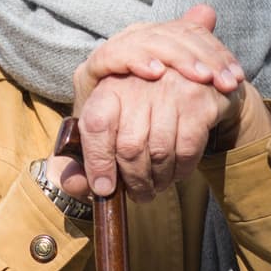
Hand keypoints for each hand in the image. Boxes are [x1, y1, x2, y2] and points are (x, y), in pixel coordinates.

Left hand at [63, 71, 248, 200]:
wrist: (192, 75)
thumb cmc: (140, 106)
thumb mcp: (107, 121)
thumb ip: (85, 155)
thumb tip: (71, 185)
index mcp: (107, 87)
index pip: (96, 125)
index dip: (98, 162)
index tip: (104, 188)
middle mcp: (137, 84)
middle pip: (130, 146)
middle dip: (133, 181)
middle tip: (138, 195)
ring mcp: (171, 90)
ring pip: (160, 152)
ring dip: (158, 180)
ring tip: (156, 185)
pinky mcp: (198, 102)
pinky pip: (187, 150)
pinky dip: (180, 170)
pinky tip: (175, 172)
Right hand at [71, 5, 243, 104]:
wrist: (104, 137)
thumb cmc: (146, 113)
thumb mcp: (177, 90)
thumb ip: (195, 57)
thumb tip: (208, 11)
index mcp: (155, 38)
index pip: (188, 31)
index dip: (215, 50)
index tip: (237, 76)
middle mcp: (131, 38)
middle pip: (170, 34)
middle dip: (201, 57)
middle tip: (222, 81)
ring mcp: (109, 53)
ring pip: (145, 39)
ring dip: (175, 57)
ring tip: (199, 77)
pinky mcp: (88, 71)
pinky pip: (111, 56)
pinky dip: (135, 60)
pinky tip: (156, 72)